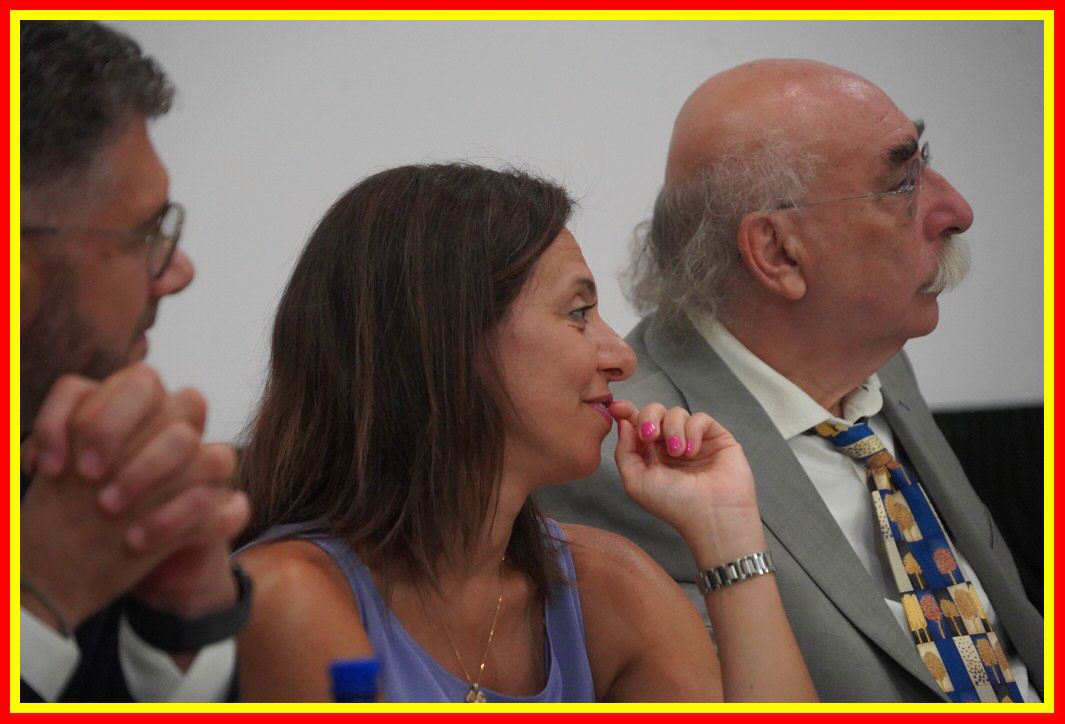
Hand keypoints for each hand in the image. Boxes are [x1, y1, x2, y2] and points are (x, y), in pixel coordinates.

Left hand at [21, 364, 245, 631]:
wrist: (105, 561)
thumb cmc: (79, 509)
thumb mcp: (61, 475)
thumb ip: (59, 445)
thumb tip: (40, 459)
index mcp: (151, 410)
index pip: (143, 380)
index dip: (101, 416)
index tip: (56, 466)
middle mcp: (188, 432)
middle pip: (189, 400)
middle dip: (132, 439)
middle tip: (87, 478)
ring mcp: (212, 469)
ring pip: (214, 452)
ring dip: (152, 474)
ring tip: (106, 510)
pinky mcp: (224, 509)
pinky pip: (226, 507)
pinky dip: (174, 520)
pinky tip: (134, 540)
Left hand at [610, 400, 765, 565]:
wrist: (710, 515)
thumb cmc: (674, 504)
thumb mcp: (636, 481)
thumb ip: (625, 451)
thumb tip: (623, 422)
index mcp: (650, 454)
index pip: (636, 424)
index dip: (626, 411)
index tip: (618, 407)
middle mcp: (670, 444)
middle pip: (654, 411)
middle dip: (648, 417)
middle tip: (651, 436)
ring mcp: (693, 439)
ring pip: (676, 412)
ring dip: (673, 430)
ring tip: (679, 454)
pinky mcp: (715, 437)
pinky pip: (699, 418)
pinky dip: (692, 431)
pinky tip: (692, 451)